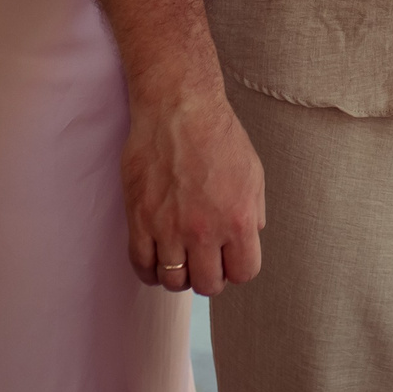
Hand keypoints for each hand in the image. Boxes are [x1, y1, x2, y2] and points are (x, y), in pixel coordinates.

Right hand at [93, 0, 263, 296]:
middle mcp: (204, 230)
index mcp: (238, 219)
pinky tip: (156, 259)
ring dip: (179, 274)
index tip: (229, 258)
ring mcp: (168, 227)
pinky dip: (150, 270)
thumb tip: (249, 238)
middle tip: (204, 260)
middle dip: (209, 276)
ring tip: (180, 257)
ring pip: (173, 281)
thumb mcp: (253, 173)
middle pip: (207, 284)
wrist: (178, 107)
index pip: (243, 272)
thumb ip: (253, 211)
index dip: (237, 268)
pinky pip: (141, 265)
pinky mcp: (139, 219)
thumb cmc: (218, 135)